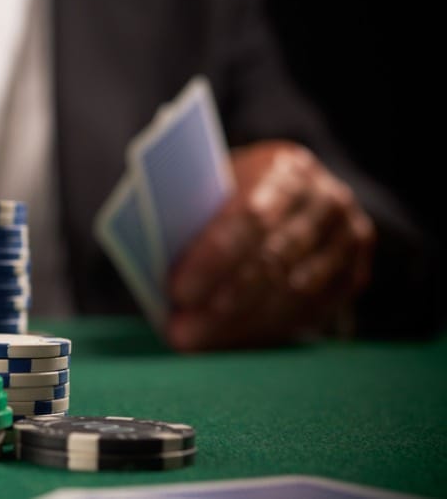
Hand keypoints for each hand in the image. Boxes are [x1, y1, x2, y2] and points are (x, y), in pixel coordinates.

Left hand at [166, 140, 374, 350]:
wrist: (291, 194)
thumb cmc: (230, 193)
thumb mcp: (212, 188)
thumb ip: (193, 216)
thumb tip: (156, 264)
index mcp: (283, 168)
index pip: (250, 216)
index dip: (213, 257)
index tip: (176, 290)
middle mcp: (325, 199)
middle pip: (272, 261)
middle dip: (221, 304)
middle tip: (181, 332)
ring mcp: (347, 238)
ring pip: (292, 293)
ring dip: (239, 324)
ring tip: (195, 341)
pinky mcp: (353, 273)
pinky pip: (310, 312)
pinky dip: (263, 330)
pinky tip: (228, 341)